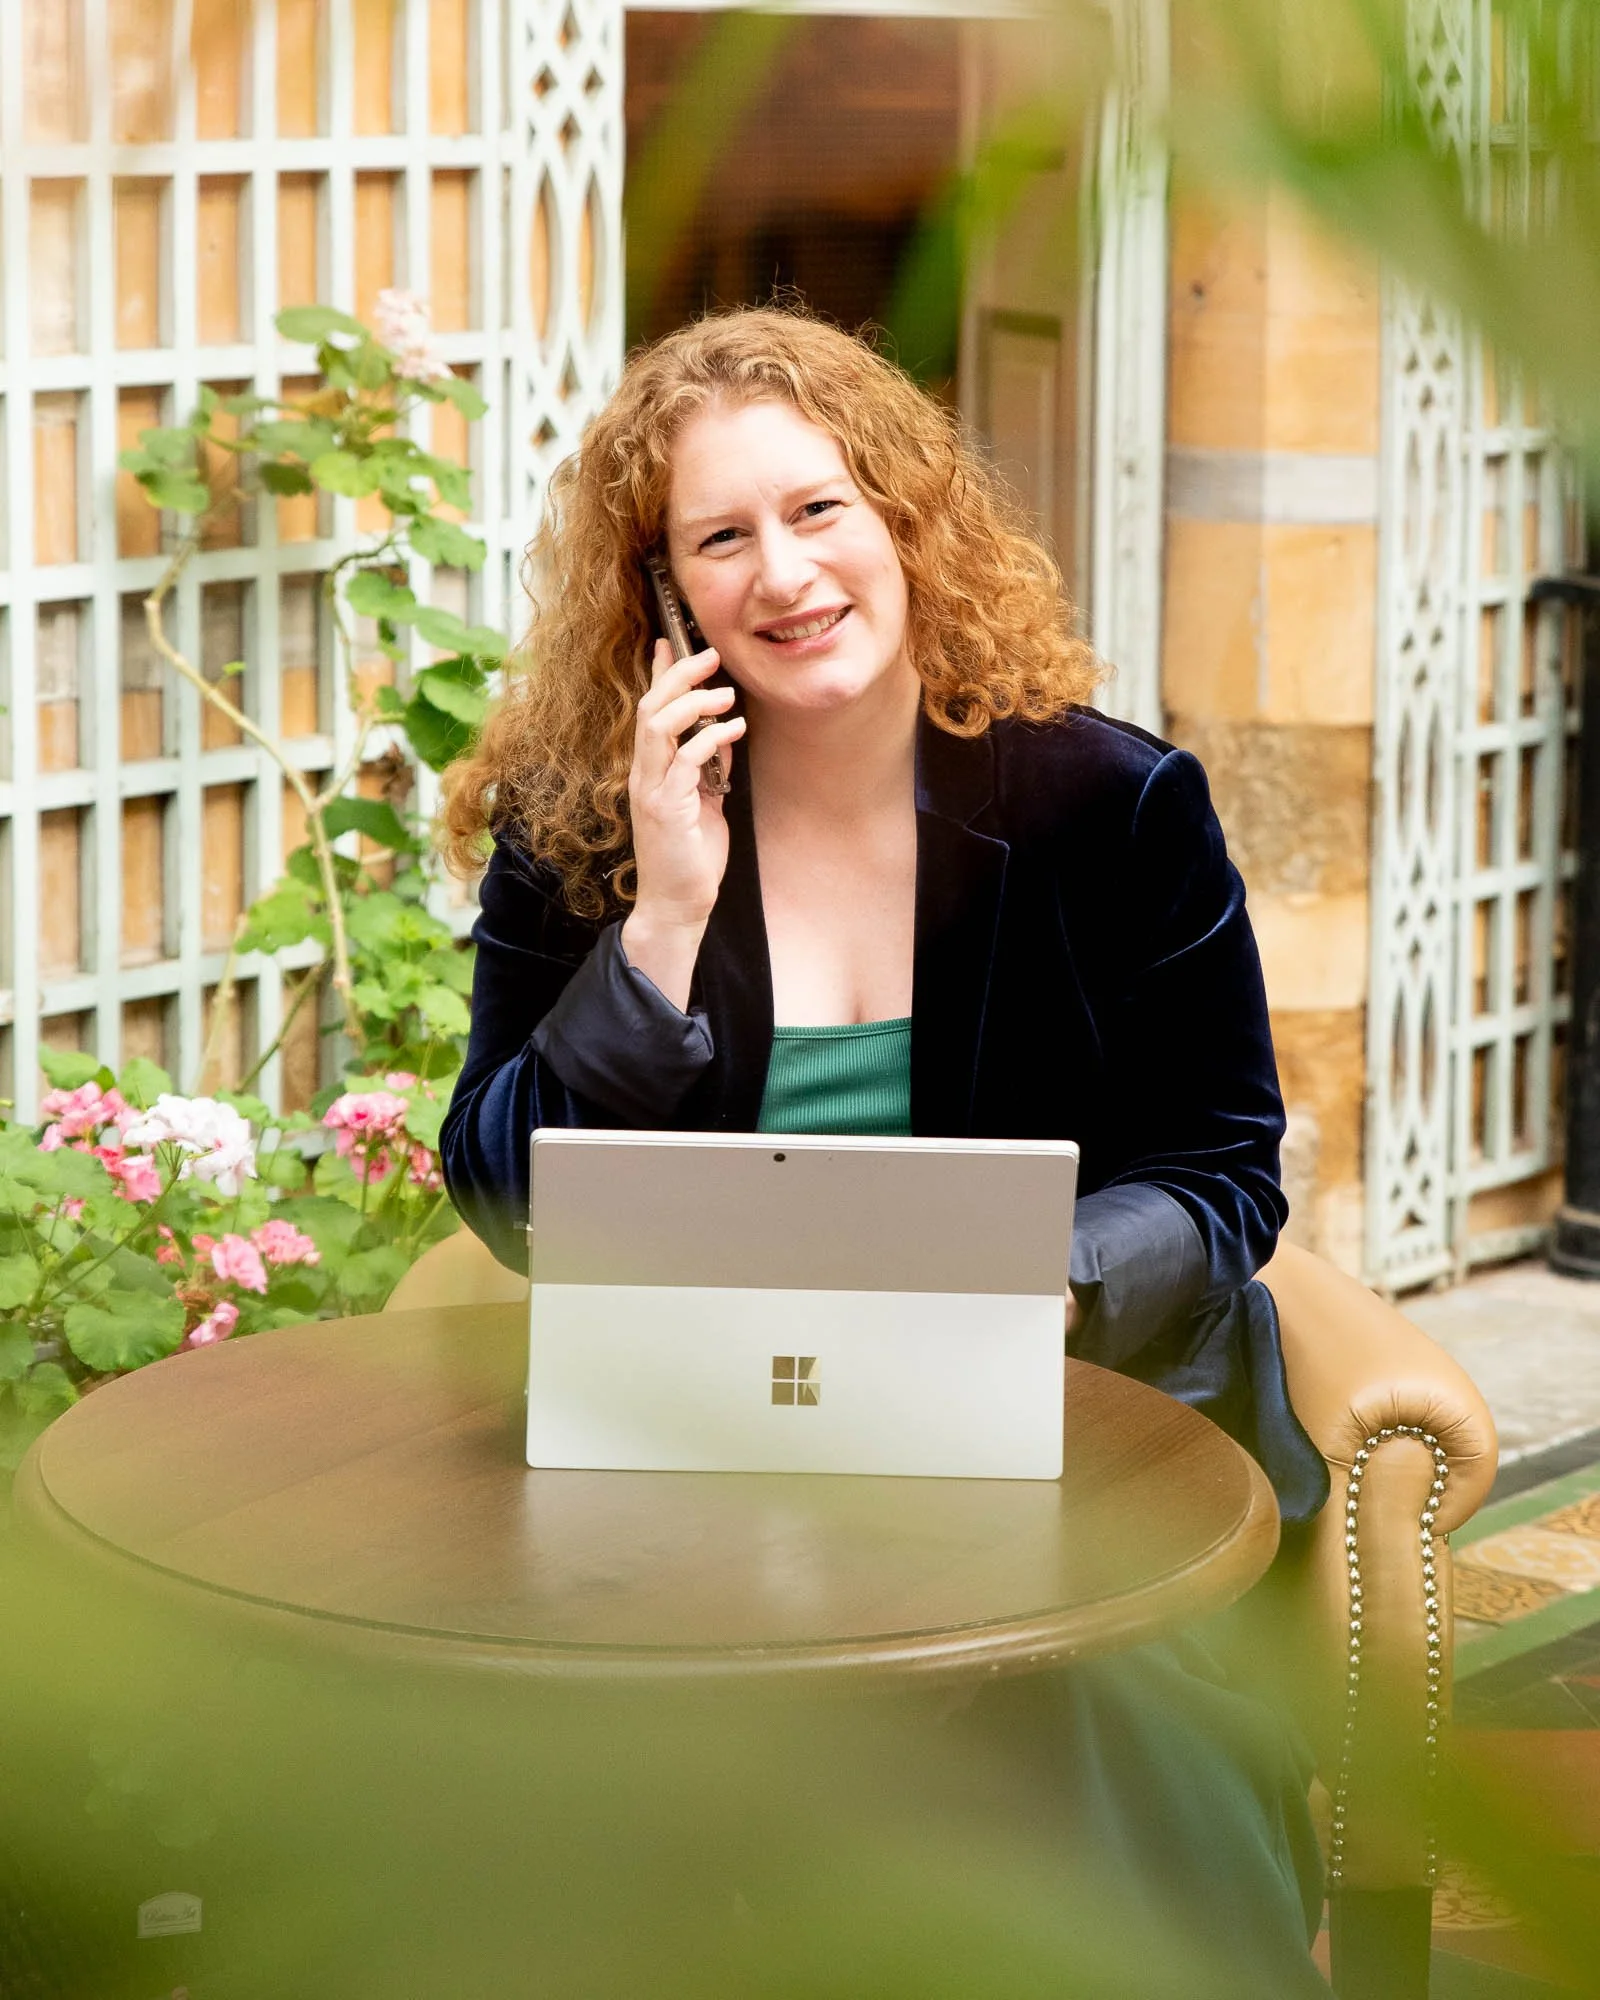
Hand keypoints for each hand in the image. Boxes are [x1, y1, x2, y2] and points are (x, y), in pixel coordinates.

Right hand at [622, 640, 745, 1005]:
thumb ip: (708, 770)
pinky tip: (734, 730)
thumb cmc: (690, 858)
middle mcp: (644, 774)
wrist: (677, 905)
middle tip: (710, 654)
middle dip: (679, 675)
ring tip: (726, 692)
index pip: (650, 711)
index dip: (660, 674)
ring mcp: (651, 790)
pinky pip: (684, 762)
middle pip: (651, 708)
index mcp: (650, 770)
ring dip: (693, 702)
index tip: (671, 642)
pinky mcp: (666, 809)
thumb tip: (721, 736)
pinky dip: (709, 739)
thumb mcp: (705, 804)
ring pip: (659, 727)